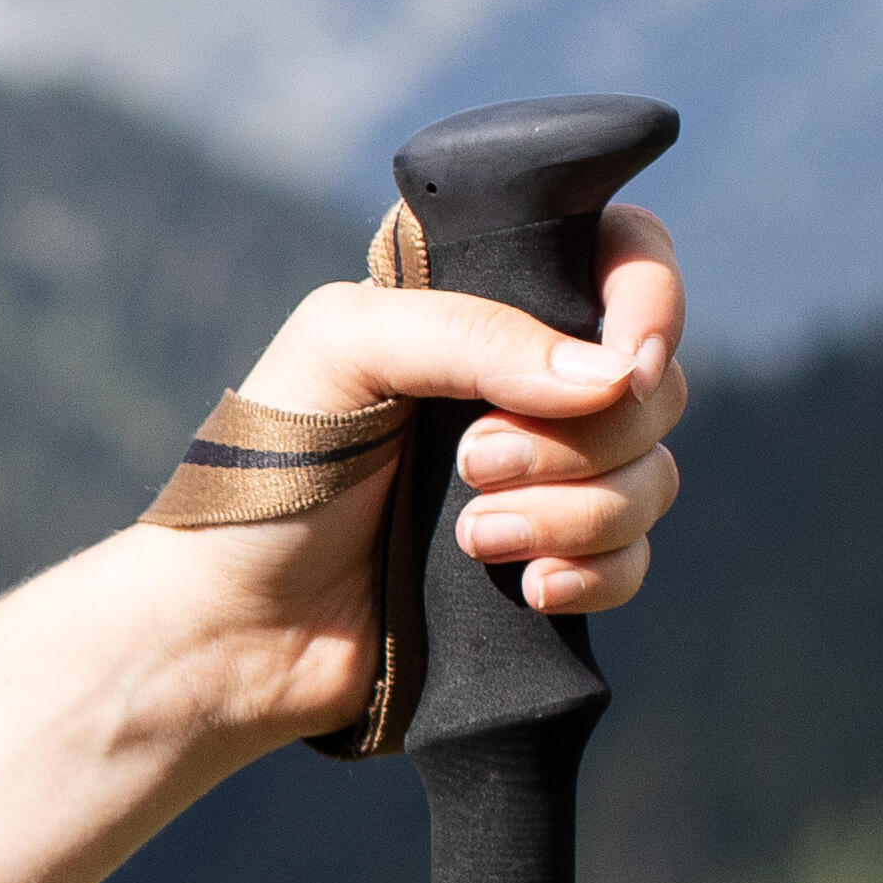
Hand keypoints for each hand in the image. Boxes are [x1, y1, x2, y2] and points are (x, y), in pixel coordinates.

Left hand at [192, 207, 687, 744]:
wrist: (229, 626)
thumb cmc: (263, 475)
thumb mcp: (340, 353)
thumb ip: (470, 333)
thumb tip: (613, 377)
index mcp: (474, 307)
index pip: (619, 256)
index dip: (649, 299)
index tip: (625, 362)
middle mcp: (519, 384)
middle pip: (654, 383)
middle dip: (581, 435)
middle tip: (472, 462)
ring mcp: (539, 478)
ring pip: (649, 476)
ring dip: (573, 512)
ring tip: (470, 538)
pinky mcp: (541, 563)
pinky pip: (632, 561)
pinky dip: (592, 575)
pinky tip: (523, 588)